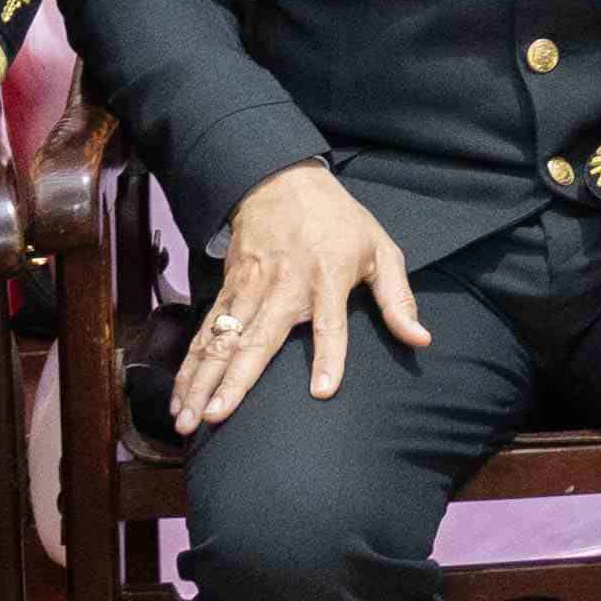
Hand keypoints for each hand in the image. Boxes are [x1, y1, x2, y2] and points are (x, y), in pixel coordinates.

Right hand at [175, 161, 429, 430]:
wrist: (281, 180)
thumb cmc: (339, 221)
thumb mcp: (380, 250)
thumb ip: (398, 299)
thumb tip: (421, 339)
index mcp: (328, 278)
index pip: (331, 324)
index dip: (329, 357)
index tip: (321, 392)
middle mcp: (284, 287)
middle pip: (256, 339)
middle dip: (234, 381)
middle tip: (216, 418)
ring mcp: (250, 289)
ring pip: (221, 340)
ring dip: (201, 380)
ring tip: (185, 419)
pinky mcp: (228, 289)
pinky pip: (206, 331)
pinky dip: (190, 364)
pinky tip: (180, 394)